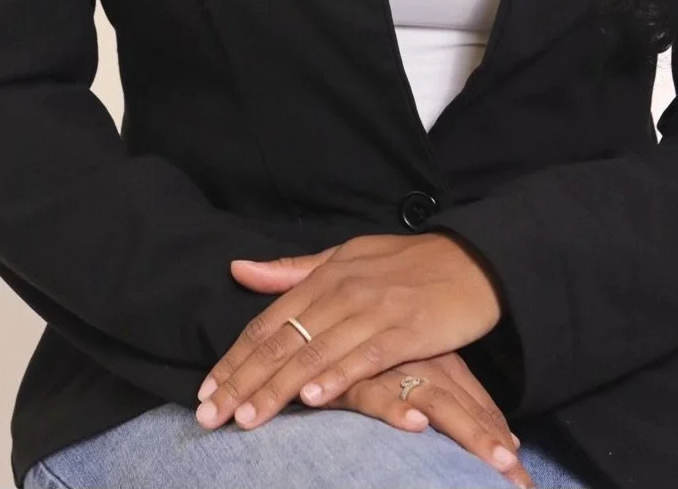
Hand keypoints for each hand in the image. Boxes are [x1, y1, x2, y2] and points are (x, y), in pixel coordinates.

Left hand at [195, 232, 503, 430]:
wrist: (471, 261)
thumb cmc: (405, 264)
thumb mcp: (346, 259)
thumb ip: (293, 271)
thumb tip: (239, 269)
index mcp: (324, 276)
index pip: (268, 322)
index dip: (235, 357)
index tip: (206, 390)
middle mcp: (342, 291)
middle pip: (283, 342)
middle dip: (243, 381)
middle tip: (210, 415)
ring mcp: (374, 309)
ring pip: (316, 353)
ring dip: (278, 388)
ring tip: (247, 418)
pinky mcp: (407, 329)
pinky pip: (366, 357)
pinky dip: (338, 377)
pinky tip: (314, 399)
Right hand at [326, 349, 533, 487]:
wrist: (324, 328)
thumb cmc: (373, 358)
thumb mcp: (419, 375)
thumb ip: (460, 403)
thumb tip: (510, 443)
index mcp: (440, 362)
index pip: (478, 403)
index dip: (501, 436)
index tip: (522, 474)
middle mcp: (423, 364)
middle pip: (466, 408)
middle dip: (494, 445)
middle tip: (519, 481)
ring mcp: (391, 370)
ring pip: (436, 404)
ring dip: (467, 433)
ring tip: (496, 462)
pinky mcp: (353, 379)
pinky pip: (378, 396)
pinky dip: (396, 409)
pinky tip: (416, 425)